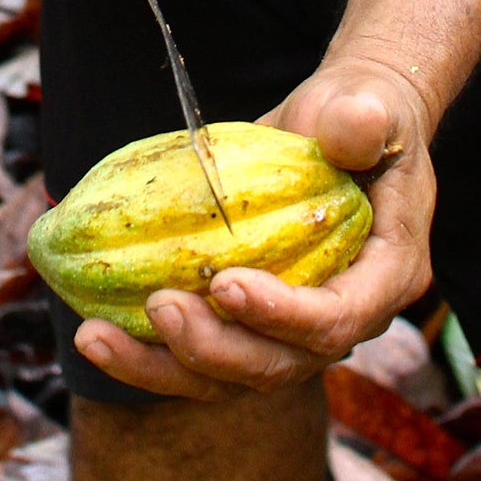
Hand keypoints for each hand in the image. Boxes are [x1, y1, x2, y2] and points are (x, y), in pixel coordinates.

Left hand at [73, 56, 436, 398]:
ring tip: (95, 337)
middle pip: (278, 365)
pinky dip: (148, 353)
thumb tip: (352, 125)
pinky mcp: (250, 326)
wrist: (342, 131)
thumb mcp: (369, 104)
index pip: (338, 320)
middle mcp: (343, 319)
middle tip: (159, 306)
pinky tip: (93, 331)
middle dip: (214, 349)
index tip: (225, 285)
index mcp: (387, 277)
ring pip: (229, 377)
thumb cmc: (356, 115)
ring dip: (162, 366)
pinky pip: (200, 357)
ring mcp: (292, 332)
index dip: (283, 316)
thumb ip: (361, 118)